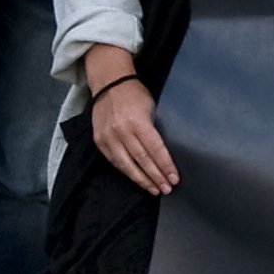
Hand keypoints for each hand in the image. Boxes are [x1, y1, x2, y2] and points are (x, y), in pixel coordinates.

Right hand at [88, 55, 177, 196]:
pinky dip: (126, 172)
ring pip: (127, 165)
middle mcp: (122, 131)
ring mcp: (108, 137)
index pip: (155, 150)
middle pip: (142, 160)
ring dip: (142, 180)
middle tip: (167, 189)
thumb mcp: (152, 107)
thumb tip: (165, 152)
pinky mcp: (99, 141)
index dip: (165, 166)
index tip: (174, 178)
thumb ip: (156, 129)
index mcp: (138, 122)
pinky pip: (114, 161)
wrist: (109, 83)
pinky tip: (136, 179)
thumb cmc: (135, 94)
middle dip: (156, 177)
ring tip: (154, 189)